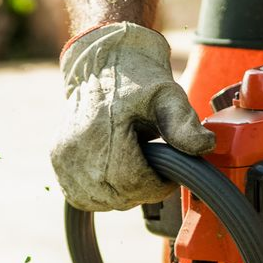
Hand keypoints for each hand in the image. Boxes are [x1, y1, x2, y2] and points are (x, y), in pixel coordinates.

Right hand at [51, 22, 214, 211]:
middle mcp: (76, 149)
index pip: (133, 184)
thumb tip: (205, 146)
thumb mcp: (167, 95)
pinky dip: (102, 193)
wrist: (102, 61)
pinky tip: (114, 173)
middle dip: (142, 188)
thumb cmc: (138, 78)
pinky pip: (83, 197)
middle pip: (117, 196)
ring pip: (101, 201)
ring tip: (133, 164)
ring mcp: (63, 158)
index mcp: (101, 132)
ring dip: (123, 193)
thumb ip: (183, 123)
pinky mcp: (57, 162)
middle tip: (153, 166)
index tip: (168, 173)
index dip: (157, 185)